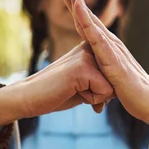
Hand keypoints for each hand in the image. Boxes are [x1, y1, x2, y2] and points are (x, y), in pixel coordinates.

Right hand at [0, 42, 114, 128]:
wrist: (29, 98)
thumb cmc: (55, 95)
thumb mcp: (83, 87)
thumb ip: (101, 83)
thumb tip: (119, 91)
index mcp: (89, 49)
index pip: (112, 77)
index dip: (98, 92)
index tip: (75, 87)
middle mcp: (89, 48)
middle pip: (114, 83)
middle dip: (98, 95)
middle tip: (73, 90)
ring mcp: (86, 56)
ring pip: (110, 88)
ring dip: (93, 98)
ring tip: (71, 89)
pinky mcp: (83, 67)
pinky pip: (103, 92)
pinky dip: (90, 100)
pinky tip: (70, 91)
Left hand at [52, 0, 148, 124]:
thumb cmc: (129, 93)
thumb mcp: (105, 81)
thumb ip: (96, 77)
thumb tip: (88, 82)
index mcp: (101, 43)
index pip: (80, 16)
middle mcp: (106, 39)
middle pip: (83, 9)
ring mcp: (111, 47)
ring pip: (89, 17)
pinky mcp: (113, 59)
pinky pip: (97, 37)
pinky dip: (87, 20)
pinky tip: (78, 6)